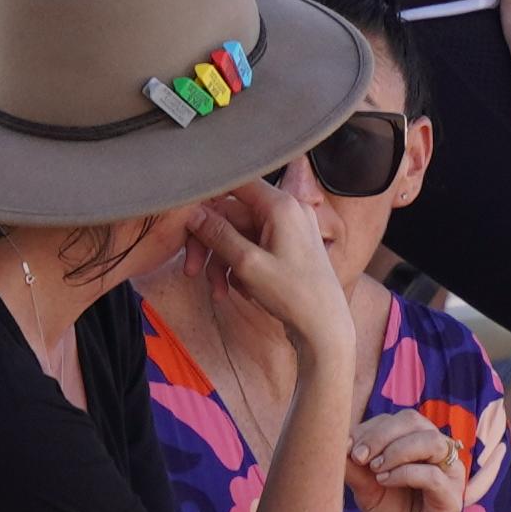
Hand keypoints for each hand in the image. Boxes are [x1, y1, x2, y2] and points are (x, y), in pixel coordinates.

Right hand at [192, 179, 362, 354]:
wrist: (325, 328)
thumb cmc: (295, 296)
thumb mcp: (248, 264)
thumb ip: (218, 235)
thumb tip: (193, 213)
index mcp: (281, 205)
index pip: (235, 183)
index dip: (207, 197)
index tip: (185, 216)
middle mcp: (287, 210)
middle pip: (232, 215)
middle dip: (211, 245)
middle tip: (192, 271)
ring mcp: (289, 230)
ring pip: (240, 236)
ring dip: (223, 262)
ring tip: (219, 292)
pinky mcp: (287, 248)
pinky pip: (253, 248)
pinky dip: (240, 267)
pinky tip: (239, 292)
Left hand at [346, 407, 472, 511]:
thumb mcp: (367, 492)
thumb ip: (355, 469)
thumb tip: (334, 444)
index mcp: (417, 446)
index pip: (395, 419)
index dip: (369, 428)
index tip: (347, 448)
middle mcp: (436, 454)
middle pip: (413, 420)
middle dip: (380, 435)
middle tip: (359, 456)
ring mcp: (449, 473)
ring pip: (430, 441)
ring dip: (396, 450)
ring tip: (374, 469)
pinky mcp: (453, 496)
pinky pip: (433, 474)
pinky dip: (405, 473)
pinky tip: (385, 482)